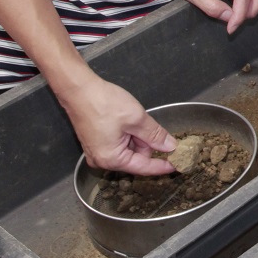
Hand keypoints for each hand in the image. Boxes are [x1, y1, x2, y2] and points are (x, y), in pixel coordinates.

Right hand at [59, 76, 175, 175]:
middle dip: (148, 143)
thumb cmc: (103, 103)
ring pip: (129, 149)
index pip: (144, 167)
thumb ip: (155, 135)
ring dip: (138, 137)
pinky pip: (119, 143)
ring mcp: (97, 152)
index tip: (179, 165)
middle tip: (151, 125)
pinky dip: (129, 134)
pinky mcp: (96, 142)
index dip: (163, 165)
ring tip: (135, 118)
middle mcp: (102, 160)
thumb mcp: (137, 119)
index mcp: (111, 159)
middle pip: (136, 158)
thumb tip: (170, 146)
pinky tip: (130, 120)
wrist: (79, 90)